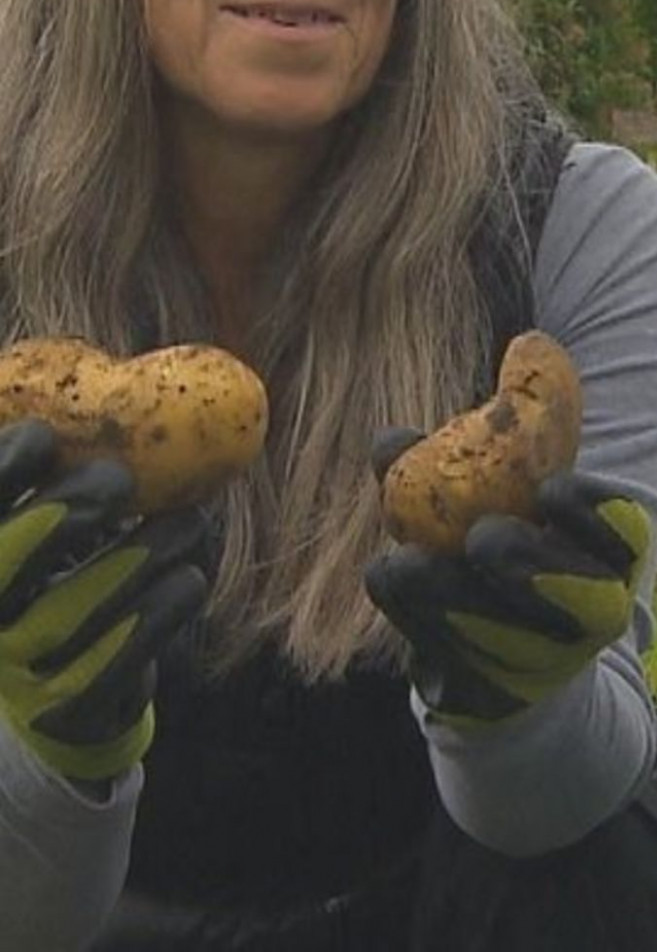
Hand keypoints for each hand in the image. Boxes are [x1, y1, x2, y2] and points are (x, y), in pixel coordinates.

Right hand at [0, 420, 209, 781]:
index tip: (45, 434)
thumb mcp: (33, 536)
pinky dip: (168, 600)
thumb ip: (42, 487)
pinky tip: (188, 575)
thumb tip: (74, 398)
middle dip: (67, 507)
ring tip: (190, 520)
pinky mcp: (74, 705)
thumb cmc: (47, 592)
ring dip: (148, 547)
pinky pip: (130, 644)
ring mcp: (22, 670)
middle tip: (120, 479)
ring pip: (84, 597)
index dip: (1, 471)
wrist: (53, 706)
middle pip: (5, 558)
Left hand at [365, 429, 649, 729]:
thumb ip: (459, 461)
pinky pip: (455, 661)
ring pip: (512, 640)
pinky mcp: (491, 696)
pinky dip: (416, 616)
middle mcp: (596, 615)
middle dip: (532, 570)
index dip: (594, 513)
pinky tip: (390, 574)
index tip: (549, 489)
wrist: (505, 644)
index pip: (626, 533)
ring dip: (452, 598)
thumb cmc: (506, 536)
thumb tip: (392, 444)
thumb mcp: (500, 496)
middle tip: (482, 536)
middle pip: (587, 602)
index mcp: (614, 555)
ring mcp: (547, 663)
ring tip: (404, 561)